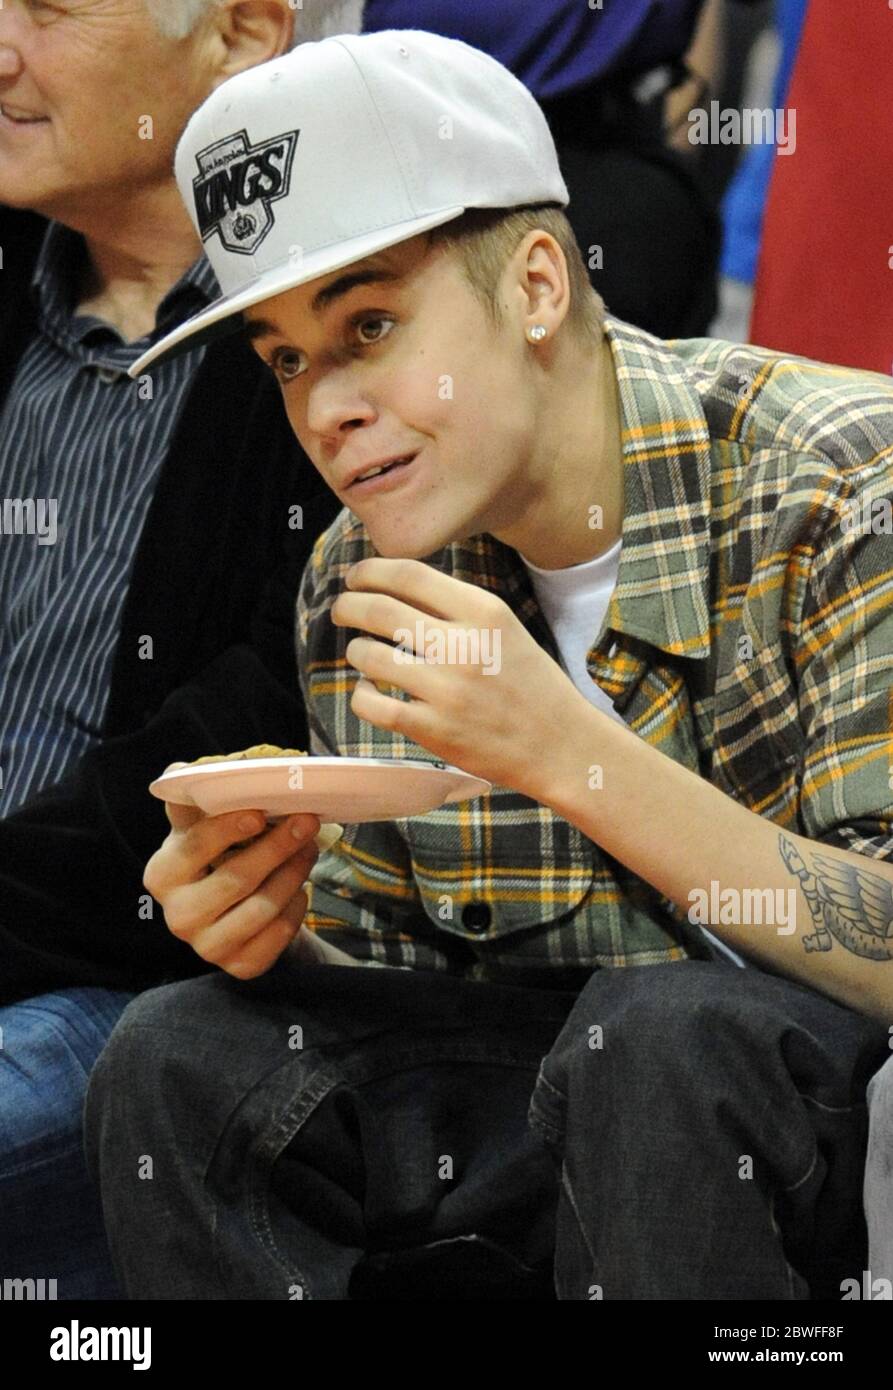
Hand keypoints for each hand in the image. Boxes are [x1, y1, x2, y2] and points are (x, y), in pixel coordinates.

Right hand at [144, 766, 320, 978]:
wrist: (238, 912)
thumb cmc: (220, 858)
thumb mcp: (202, 828)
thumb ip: (194, 802)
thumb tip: (182, 771)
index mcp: (162, 874)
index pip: (195, 847)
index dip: (227, 829)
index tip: (260, 812)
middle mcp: (177, 916)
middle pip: (236, 878)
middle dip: (277, 847)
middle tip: (307, 822)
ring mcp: (207, 947)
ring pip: (262, 907)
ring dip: (293, 873)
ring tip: (309, 848)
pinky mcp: (239, 966)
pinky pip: (277, 934)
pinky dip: (296, 907)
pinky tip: (301, 888)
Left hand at [331, 558, 583, 797]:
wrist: (561, 745)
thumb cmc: (531, 685)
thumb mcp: (505, 630)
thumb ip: (457, 608)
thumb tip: (394, 587)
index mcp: (484, 612)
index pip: (408, 574)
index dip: (369, 571)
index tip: (355, 577)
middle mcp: (463, 646)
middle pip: (378, 609)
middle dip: (348, 606)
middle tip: (342, 610)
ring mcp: (447, 689)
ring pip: (368, 655)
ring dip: (355, 651)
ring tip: (362, 654)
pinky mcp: (434, 729)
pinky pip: (372, 704)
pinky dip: (362, 694)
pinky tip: (371, 692)